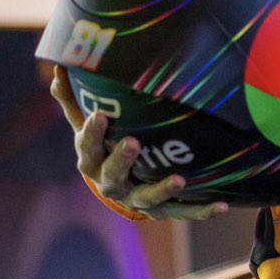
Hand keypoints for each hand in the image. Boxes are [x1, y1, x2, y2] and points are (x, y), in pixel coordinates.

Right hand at [49, 68, 228, 221]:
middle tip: (133, 143)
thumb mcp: (86, 122)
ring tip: (180, 179)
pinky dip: (201, 210)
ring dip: (163, 190)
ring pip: (148, 199)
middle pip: (113, 176)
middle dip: (122, 160)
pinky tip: (221, 206)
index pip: (87, 148)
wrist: (120, 185)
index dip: (91, 134)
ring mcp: (138, 200)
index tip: (100, 115)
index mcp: (91, 162)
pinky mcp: (163, 210)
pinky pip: (183, 212)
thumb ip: (73, 98)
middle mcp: (112, 184)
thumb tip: (58, 66)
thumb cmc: (103, 144)